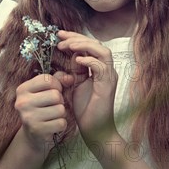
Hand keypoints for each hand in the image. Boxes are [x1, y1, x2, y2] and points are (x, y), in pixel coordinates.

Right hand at [14, 72, 73, 151]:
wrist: (33, 136)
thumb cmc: (42, 107)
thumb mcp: (46, 90)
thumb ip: (58, 79)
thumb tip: (71, 78)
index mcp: (23, 89)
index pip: (48, 80)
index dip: (56, 85)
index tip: (54, 91)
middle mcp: (22, 103)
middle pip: (55, 95)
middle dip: (60, 100)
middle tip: (53, 106)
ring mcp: (28, 117)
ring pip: (60, 109)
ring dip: (61, 113)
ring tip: (53, 116)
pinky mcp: (37, 130)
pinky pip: (61, 123)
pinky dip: (61, 125)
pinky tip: (53, 126)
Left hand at [57, 30, 118, 145]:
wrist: (95, 131)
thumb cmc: (85, 111)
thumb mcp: (75, 86)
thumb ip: (74, 71)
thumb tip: (70, 57)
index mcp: (98, 68)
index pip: (89, 46)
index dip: (75, 39)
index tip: (59, 36)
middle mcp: (106, 69)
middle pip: (96, 44)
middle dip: (77, 38)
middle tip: (61, 37)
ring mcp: (109, 76)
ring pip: (102, 51)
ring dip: (84, 45)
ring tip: (68, 45)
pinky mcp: (108, 85)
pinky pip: (101, 66)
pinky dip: (89, 60)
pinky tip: (76, 60)